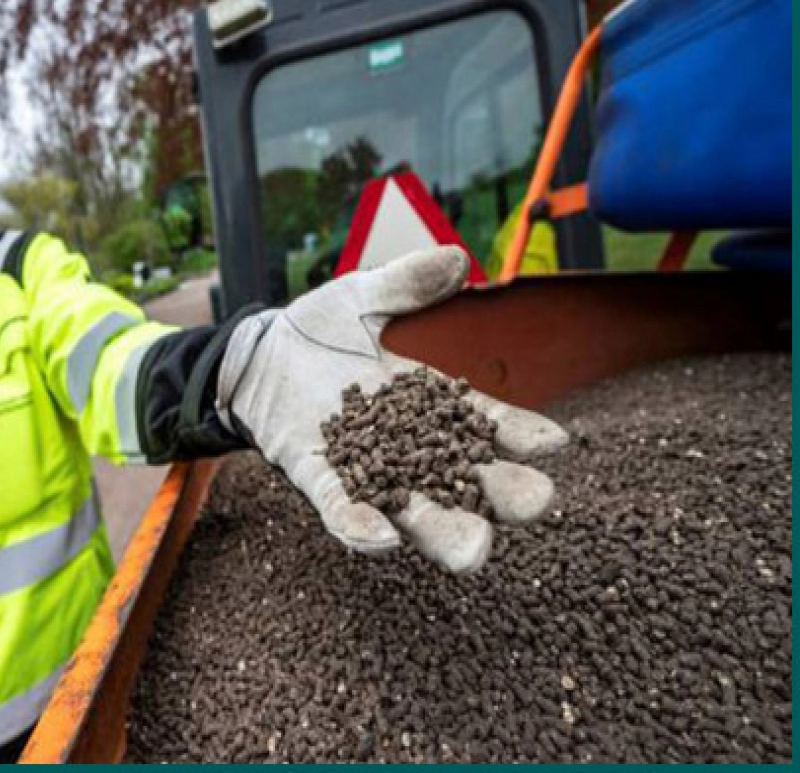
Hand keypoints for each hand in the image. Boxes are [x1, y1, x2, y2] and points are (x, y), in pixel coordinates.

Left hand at [216, 247, 567, 573]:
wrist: (254, 354)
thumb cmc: (315, 331)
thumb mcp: (361, 297)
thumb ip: (405, 283)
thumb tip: (455, 259)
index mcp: (428, 406)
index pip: (484, 424)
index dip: (519, 434)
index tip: (554, 442)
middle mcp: (405, 449)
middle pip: (463, 481)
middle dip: (499, 497)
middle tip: (535, 503)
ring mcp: (361, 469)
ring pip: (410, 511)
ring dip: (440, 530)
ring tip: (472, 550)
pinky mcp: (314, 477)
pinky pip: (339, 509)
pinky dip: (358, 525)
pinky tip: (380, 538)